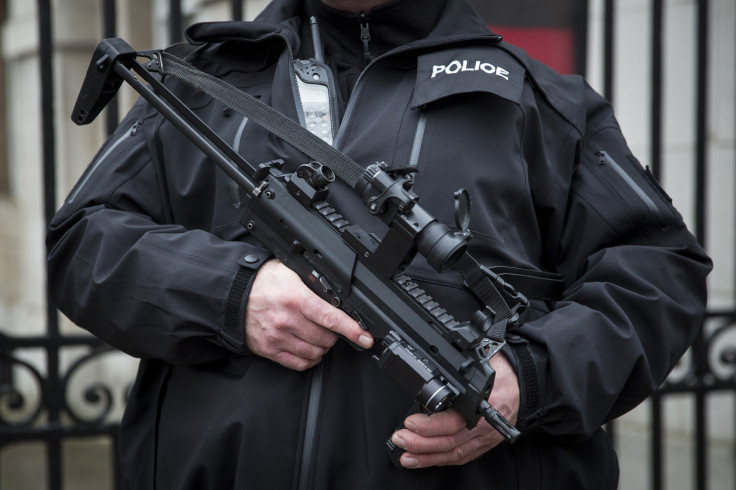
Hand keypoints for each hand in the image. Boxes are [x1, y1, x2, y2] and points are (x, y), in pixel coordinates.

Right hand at [245, 259, 373, 370]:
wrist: (233, 293)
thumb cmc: (263, 281)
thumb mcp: (291, 271)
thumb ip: (314, 283)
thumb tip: (338, 293)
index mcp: (295, 298)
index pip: (331, 318)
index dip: (352, 329)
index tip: (365, 338)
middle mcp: (287, 320)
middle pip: (326, 338)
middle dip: (334, 334)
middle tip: (330, 326)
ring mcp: (277, 337)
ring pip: (315, 352)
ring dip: (322, 347)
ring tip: (318, 336)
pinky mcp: (269, 350)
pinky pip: (298, 363)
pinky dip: (309, 359)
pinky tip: (309, 349)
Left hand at [390, 353, 518, 467]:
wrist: (526, 383)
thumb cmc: (505, 371)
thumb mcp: (484, 361)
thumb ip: (464, 364)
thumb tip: (438, 359)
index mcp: (485, 403)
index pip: (454, 421)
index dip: (430, 426)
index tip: (410, 422)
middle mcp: (485, 425)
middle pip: (450, 441)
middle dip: (421, 444)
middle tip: (400, 439)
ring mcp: (485, 437)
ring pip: (454, 453)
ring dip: (427, 457)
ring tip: (406, 456)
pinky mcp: (484, 444)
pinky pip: (462, 457)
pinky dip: (441, 461)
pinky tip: (424, 460)